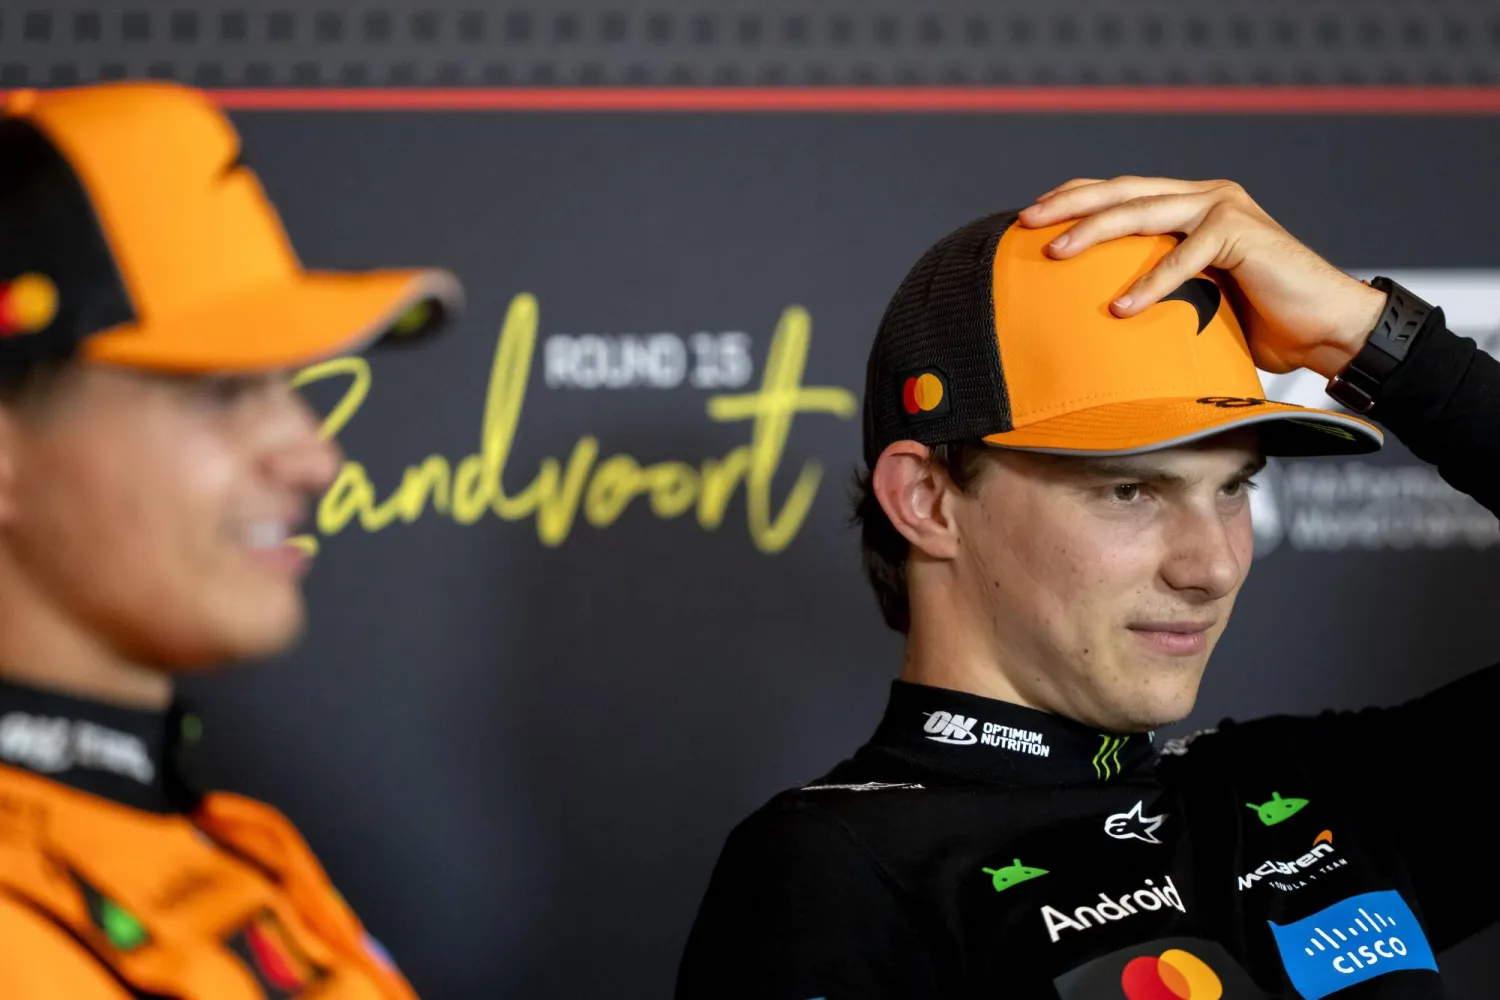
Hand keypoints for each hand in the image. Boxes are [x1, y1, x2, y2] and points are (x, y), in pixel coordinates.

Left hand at [1017, 177, 1386, 376]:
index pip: (1123, 191)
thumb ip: (1156, 291)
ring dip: (1095, 231)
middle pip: (1124, 191)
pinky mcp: (1242, 233)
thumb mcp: (1194, 302)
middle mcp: (1205, 197)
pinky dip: (1151, 283)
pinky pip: (1184, 257)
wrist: (1327, 330)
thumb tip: (1096, 318)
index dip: (1076, 197)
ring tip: (1055, 253)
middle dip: (1070, 204)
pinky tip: (1119, 309)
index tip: (1030, 215)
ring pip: (1145, 211)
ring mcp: (1224, 209)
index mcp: (1191, 207)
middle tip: (1025, 221)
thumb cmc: (1258, 325)